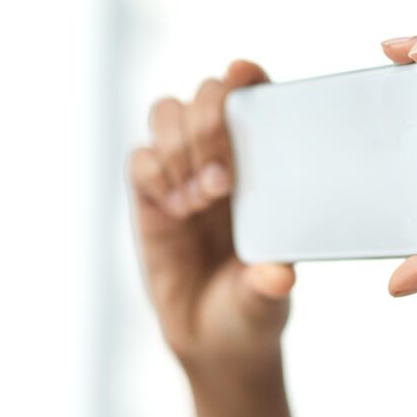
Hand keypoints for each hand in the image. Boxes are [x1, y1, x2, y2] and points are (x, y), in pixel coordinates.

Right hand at [128, 60, 294, 376]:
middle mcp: (221, 157)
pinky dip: (155, 174)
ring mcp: (182, 173)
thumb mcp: (267, 298)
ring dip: (180, 147)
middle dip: (209, 122)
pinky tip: (177, 210)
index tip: (243, 74)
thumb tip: (277, 275)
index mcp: (263, 163)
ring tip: (202, 199)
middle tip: (224, 179)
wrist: (212, 341)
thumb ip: (269, 283)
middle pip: (204, 94)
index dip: (246, 77)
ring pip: (166, 113)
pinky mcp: (148, 195)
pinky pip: (139, 159)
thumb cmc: (252, 306)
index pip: (252, 96)